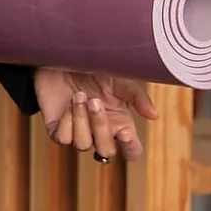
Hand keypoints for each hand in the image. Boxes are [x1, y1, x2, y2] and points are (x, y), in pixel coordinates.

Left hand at [33, 68, 159, 162]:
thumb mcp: (118, 80)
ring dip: (81, 120)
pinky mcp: (57, 129)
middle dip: (100, 128)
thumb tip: (154, 115)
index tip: (125, 132)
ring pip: (82, 145)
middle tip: (94, 101)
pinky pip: (63, 139)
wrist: (62, 58)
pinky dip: (65, 123)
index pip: (131, 151)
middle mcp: (99, 132)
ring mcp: (78, 132)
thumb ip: (136, 97)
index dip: (130, 149)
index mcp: (119, 124)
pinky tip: (66, 105)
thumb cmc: (93, 70)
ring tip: (78, 95)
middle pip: (106, 151)